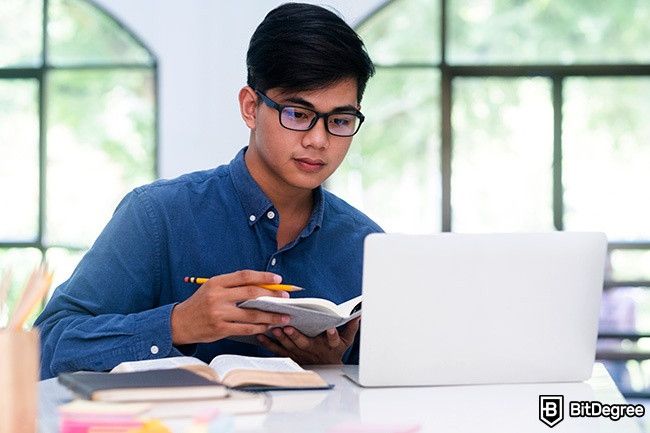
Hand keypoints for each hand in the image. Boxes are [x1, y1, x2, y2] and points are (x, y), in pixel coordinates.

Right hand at [171, 270, 290, 344]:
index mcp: (216, 282)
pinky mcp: (220, 329)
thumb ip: (234, 286)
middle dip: (272, 295)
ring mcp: (219, 314)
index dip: (263, 277)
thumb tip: (263, 286)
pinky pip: (246, 328)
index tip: (278, 279)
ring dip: (270, 315)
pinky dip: (259, 327)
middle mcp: (217, 297)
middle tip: (285, 297)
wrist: (180, 323)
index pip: (244, 276)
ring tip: (283, 316)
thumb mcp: (213, 288)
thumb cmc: (201, 303)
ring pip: (252, 314)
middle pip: (251, 293)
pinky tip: (268, 326)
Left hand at [256, 317, 360, 363]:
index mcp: (329, 346)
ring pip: (290, 347)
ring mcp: (301, 354)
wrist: (326, 368)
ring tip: (274, 329)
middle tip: (289, 327)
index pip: (334, 341)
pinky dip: (268, 343)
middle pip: (306, 343)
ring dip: (281, 338)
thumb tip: (359, 314)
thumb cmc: (335, 350)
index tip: (331, 330)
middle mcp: (314, 351)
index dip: (333, 336)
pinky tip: (261, 335)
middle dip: (297, 336)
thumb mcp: (347, 340)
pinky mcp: (290, 356)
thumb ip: (351, 327)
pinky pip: (278, 351)